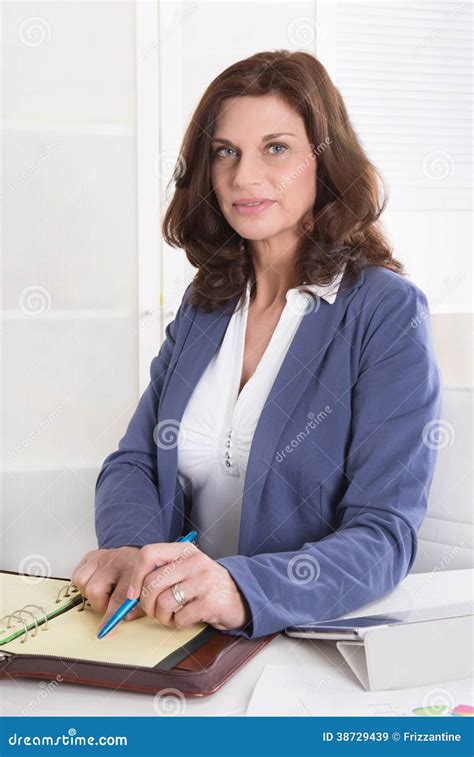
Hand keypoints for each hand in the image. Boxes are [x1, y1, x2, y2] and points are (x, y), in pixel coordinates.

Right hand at [71, 547, 145, 633]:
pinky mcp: (91, 555)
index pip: (119, 598)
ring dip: (90, 594)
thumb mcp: (145, 593)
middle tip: (108, 603)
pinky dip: (83, 584)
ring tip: (103, 592)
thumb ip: (137, 608)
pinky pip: (77, 576)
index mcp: (134, 572)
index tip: (105, 630)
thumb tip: (125, 617)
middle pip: (95, 591)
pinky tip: (96, 583)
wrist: (141, 557)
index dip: (111, 616)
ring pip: (83, 583)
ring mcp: (102, 557)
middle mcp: (117, 562)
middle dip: (99, 605)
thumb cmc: (140, 578)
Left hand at [127, 542, 250, 631]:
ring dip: (162, 617)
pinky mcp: (210, 602)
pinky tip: (188, 618)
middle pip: (152, 583)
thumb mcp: (186, 569)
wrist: (241, 596)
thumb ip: (161, 573)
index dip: (136, 576)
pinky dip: (178, 624)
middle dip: (146, 604)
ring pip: (163, 602)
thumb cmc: (205, 586)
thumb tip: (130, 593)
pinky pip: (179, 618)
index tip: (134, 594)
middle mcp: (194, 561)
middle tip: (154, 611)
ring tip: (172, 616)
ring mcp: (204, 580)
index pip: (149, 554)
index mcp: (184, 550)